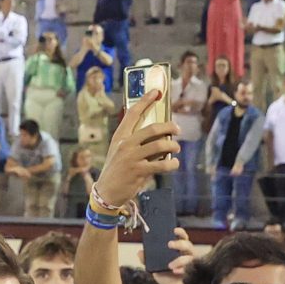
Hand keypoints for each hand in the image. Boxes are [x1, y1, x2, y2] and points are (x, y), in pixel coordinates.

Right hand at [92, 89, 178, 214]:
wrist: (107, 191)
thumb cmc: (116, 168)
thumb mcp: (119, 150)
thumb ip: (135, 140)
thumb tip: (159, 133)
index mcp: (120, 136)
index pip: (133, 113)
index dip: (145, 101)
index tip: (156, 92)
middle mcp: (125, 144)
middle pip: (152, 129)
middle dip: (169, 127)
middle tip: (177, 128)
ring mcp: (132, 158)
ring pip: (159, 146)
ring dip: (172, 145)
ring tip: (176, 148)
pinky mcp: (139, 171)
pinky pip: (161, 164)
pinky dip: (172, 163)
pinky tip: (174, 163)